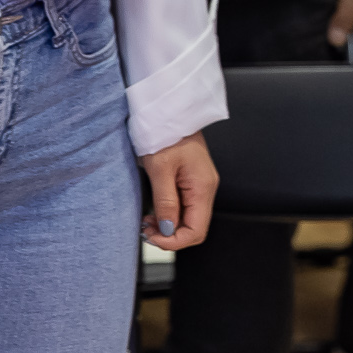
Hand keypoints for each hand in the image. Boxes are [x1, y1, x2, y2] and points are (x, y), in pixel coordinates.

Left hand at [139, 131, 218, 251]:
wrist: (168, 110)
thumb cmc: (165, 132)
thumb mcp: (160, 169)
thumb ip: (166, 202)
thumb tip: (168, 230)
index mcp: (202, 187)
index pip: (197, 231)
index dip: (174, 242)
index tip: (153, 237)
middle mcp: (206, 188)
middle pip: (194, 228)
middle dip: (170, 236)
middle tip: (147, 231)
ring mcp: (200, 184)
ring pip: (188, 219)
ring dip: (168, 226)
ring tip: (147, 222)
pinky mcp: (191, 180)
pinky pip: (185, 206)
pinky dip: (169, 214)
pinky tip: (155, 211)